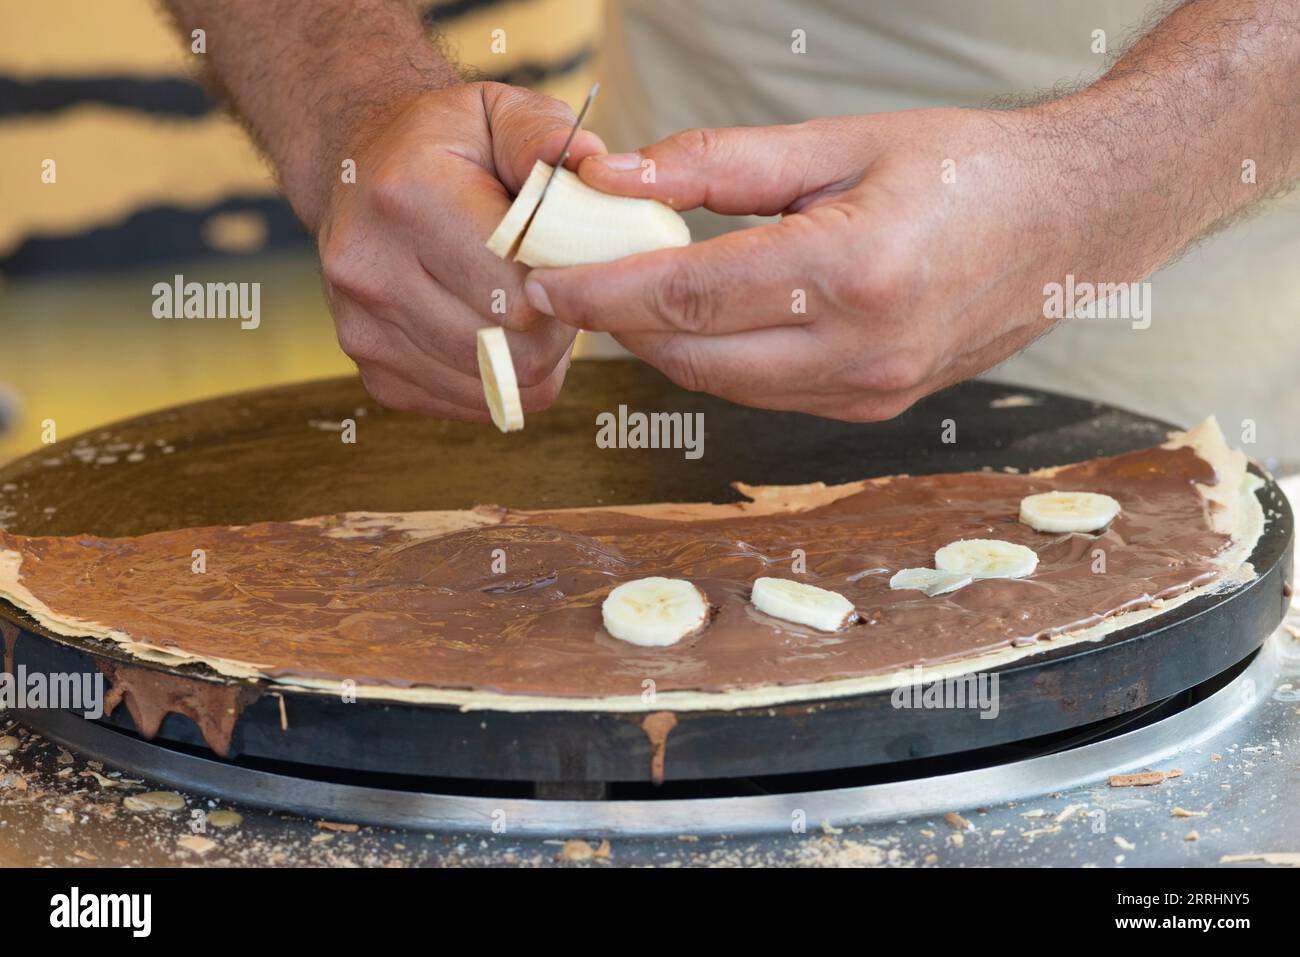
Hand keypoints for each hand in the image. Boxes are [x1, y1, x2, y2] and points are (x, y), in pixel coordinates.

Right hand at [317, 82, 604, 418]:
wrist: (360, 173)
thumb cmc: (446, 143)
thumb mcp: (499, 110)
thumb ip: (546, 135)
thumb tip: (593, 167)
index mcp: (407, 197)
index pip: (520, 290)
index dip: (567, 283)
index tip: (572, 256)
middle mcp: (372, 270)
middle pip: (514, 348)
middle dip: (555, 324)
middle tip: (557, 283)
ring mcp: (364, 331)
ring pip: (499, 385)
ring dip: (532, 352)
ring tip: (525, 300)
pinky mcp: (376, 374)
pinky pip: (474, 402)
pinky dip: (501, 374)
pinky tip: (493, 325)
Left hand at [524, 108, 1141, 420]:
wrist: (1070, 225)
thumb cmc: (964, 169)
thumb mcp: (843, 143)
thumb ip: (724, 164)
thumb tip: (620, 179)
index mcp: (853, 270)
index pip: (689, 298)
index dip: (602, 293)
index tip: (541, 282)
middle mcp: (861, 350)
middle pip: (693, 356)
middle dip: (619, 325)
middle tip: (570, 284)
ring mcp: (870, 392)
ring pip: (723, 386)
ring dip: (664, 347)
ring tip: (629, 296)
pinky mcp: (874, 407)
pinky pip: (767, 396)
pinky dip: (720, 363)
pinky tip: (705, 321)